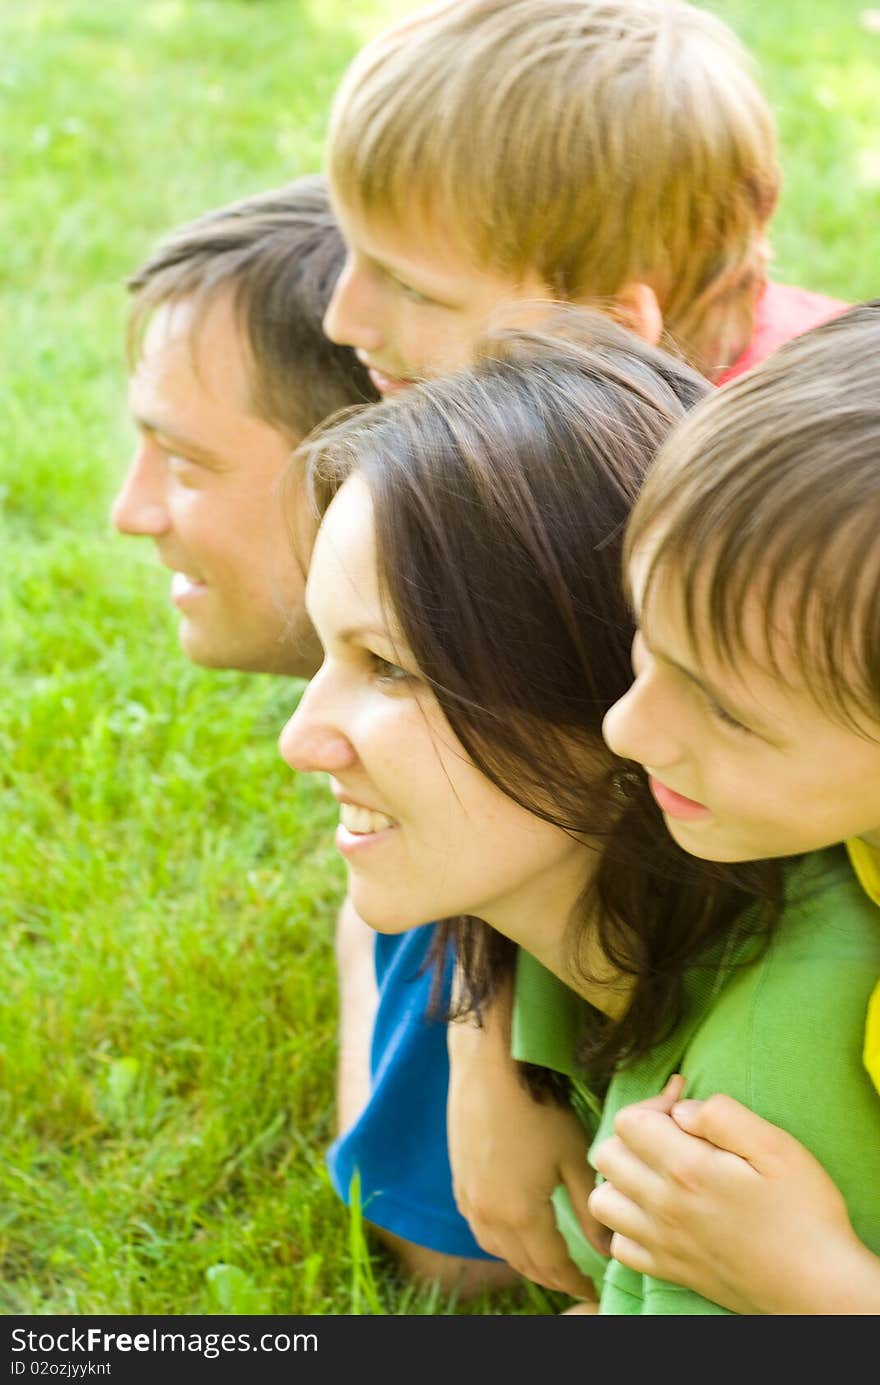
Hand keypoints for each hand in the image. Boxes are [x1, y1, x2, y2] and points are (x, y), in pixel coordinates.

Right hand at [447, 979, 607, 1299]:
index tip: (594, 1290)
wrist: (489, 1065)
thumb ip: (590, 1206)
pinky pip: (481, 1229)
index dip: (576, 1282)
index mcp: (521, 1215)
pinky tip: (514, 1232)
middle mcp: (489, 1217)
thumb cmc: (539, 1104)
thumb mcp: (574, 1156)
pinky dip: (501, 1241)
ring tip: (549, 1261)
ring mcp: (469, 1200)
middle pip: (523, 1264)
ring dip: (525, 1262)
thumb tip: (607, 1245)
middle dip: (552, 1277)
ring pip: (498, 1250)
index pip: (553, 1267)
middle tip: (576, 1281)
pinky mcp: (458, 1182)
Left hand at [589, 1084, 879, 1313]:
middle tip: (673, 1137)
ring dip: (622, 1180)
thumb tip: (680, 1108)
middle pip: (606, 1155)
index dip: (654, 1104)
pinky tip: (658, 1214)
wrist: (817, 1288)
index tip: (683, 1107)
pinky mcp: (669, 1270)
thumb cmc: (804, 1213)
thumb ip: (722, 1115)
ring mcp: (662, 1243)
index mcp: (685, 1170)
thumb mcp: (776, 1147)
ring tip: (658, 1173)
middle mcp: (662, 1207)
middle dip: (634, 1136)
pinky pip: (619, 1245)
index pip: (628, 1121)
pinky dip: (628, 1226)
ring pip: (603, 1200)